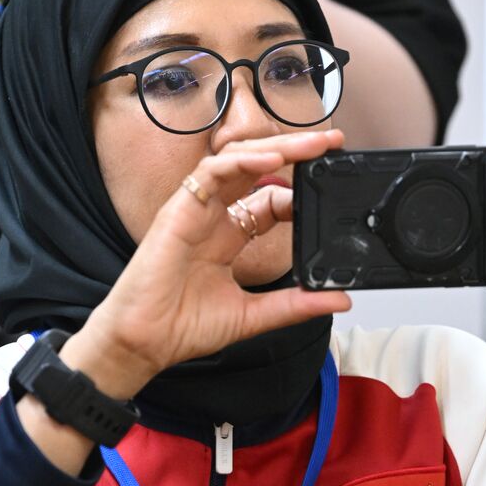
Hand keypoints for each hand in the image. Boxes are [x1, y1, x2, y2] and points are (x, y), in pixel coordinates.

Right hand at [65, 130, 351, 398]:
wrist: (145, 342)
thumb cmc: (183, 327)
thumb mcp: (254, 315)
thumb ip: (296, 304)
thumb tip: (339, 299)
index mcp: (229, 238)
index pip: (269, 201)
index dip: (299, 193)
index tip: (329, 190)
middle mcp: (213, 218)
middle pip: (258, 171)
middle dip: (295, 153)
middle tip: (332, 143)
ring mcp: (196, 209)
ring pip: (237, 161)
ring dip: (275, 147)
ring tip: (311, 144)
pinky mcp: (179, 208)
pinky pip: (211, 172)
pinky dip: (241, 162)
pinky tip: (271, 161)